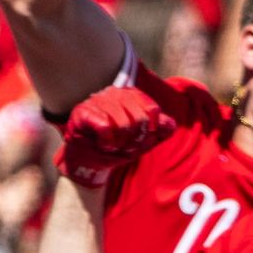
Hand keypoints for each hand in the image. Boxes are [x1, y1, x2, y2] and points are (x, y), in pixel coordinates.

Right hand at [55, 84, 169, 191]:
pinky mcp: (83, 111)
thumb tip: (169, 124)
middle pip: (140, 119)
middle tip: (126, 147)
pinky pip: (106, 128)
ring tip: (113, 146)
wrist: (89, 159)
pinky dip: (107, 143)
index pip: (153, 110)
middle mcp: (116, 93)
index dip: (151, 131)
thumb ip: (161, 130)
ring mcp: (98, 100)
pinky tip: (102, 144)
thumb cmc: (117, 145)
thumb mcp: (144, 140)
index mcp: (133, 95)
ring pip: (123, 125)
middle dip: (136, 141)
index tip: (142, 141)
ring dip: (121, 144)